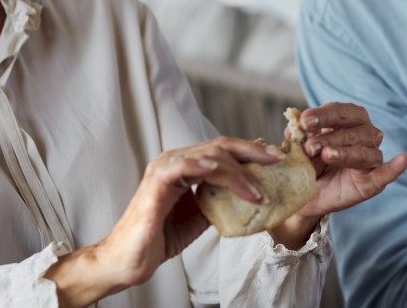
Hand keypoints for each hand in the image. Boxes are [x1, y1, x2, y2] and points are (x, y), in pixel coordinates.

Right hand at [45, 137, 281, 306]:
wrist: (128, 260)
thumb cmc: (160, 237)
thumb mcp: (201, 216)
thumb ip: (221, 199)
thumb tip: (254, 194)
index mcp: (185, 165)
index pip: (223, 150)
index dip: (251, 152)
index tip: (277, 160)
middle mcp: (175, 160)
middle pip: (221, 145)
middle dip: (253, 152)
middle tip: (278, 161)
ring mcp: (164, 168)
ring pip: (210, 155)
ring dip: (240, 172)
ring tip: (260, 191)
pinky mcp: (156, 182)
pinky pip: (185, 167)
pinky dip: (208, 168)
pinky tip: (227, 176)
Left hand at [269, 102, 406, 247]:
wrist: (302, 196)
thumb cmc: (304, 164)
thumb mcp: (298, 148)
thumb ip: (299, 137)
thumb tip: (294, 125)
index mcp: (347, 120)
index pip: (340, 111)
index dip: (324, 115)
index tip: (305, 121)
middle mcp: (364, 134)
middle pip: (353, 130)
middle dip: (329, 136)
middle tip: (310, 147)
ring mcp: (371, 158)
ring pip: (364, 151)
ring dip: (345, 153)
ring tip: (327, 155)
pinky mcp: (373, 182)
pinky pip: (386, 174)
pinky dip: (395, 167)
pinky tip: (404, 159)